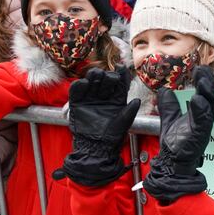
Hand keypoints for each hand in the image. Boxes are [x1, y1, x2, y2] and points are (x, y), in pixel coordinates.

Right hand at [54, 67, 140, 185]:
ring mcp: (90, 98)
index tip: (121, 67)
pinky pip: (76, 89)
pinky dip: (79, 84)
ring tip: (95, 77)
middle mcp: (104, 96)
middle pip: (105, 78)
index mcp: (117, 98)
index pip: (120, 81)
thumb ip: (130, 111)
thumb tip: (137, 100)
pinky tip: (84, 83)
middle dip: (106, 75)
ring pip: (91, 80)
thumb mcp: (124, 123)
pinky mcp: (77, 102)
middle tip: (107, 78)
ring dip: (93, 75)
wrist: (95, 148)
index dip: (121, 73)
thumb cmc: (111, 136)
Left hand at [143, 67, 213, 202]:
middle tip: (204, 69)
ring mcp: (203, 128)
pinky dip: (201, 110)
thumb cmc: (174, 145)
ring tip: (203, 79)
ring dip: (207, 92)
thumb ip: (169, 106)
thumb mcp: (170, 120)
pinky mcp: (199, 136)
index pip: (204, 95)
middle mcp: (203, 120)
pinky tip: (197, 99)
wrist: (171, 165)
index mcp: (198, 115)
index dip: (204, 82)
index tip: (200, 68)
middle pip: (210, 97)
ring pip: (210, 107)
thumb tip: (165, 90)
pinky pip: (202, 121)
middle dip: (208, 83)